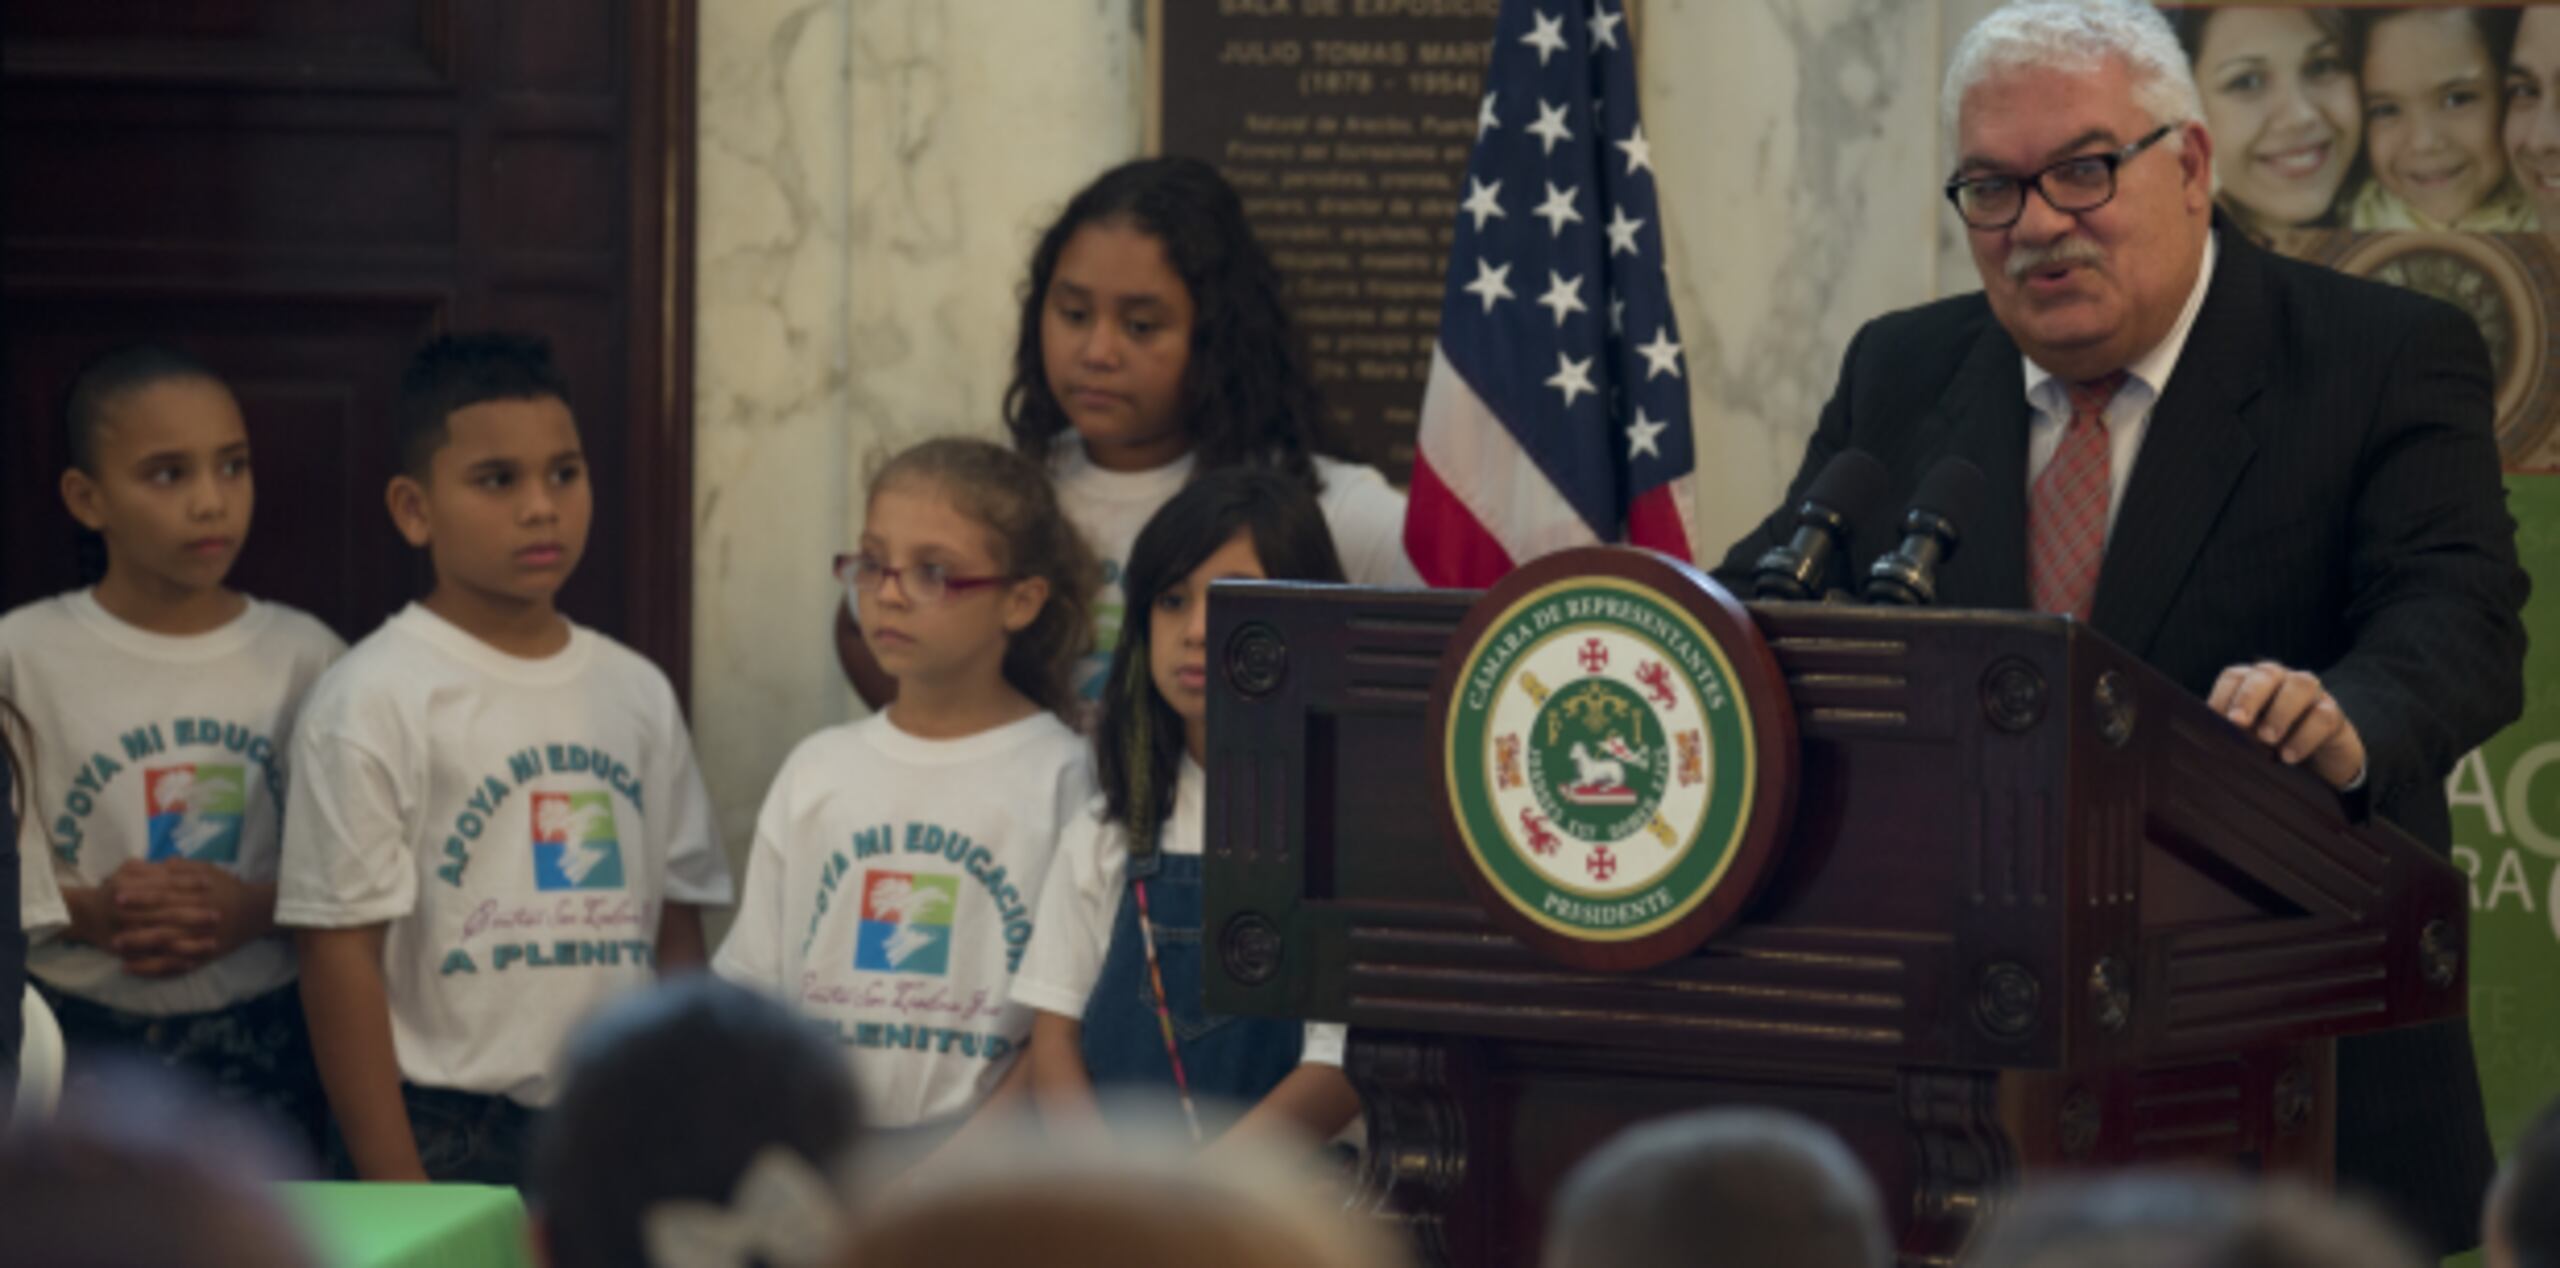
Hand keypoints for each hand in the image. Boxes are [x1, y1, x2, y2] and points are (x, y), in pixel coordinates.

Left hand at [107, 860, 270, 975]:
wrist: (258, 912)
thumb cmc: (230, 888)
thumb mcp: (210, 870)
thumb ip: (184, 868)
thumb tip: (158, 863)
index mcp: (199, 895)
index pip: (166, 894)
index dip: (141, 894)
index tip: (118, 894)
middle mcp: (198, 917)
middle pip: (162, 919)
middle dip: (134, 920)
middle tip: (110, 920)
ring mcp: (199, 939)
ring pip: (165, 944)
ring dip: (139, 945)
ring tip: (114, 945)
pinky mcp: (200, 957)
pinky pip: (172, 965)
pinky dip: (150, 967)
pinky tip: (130, 967)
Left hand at [2207, 660, 2365, 791]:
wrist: (2319, 764)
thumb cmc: (2271, 748)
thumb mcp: (2247, 742)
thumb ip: (2230, 736)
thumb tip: (2209, 741)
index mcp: (2253, 684)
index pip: (2235, 677)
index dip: (2223, 695)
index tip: (2212, 720)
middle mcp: (2282, 682)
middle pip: (2266, 673)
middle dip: (2249, 696)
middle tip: (2237, 722)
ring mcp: (2312, 695)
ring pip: (2301, 684)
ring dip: (2282, 711)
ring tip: (2268, 739)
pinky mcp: (2333, 715)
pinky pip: (2324, 716)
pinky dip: (2305, 736)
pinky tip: (2289, 756)